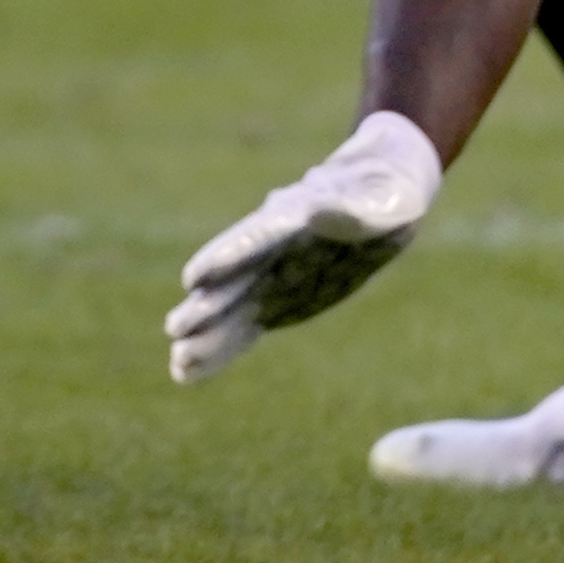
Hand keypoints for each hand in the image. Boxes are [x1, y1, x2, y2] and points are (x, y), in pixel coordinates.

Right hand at [164, 108, 440, 381]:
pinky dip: (221, 348)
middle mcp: (276, 248)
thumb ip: (354, 212)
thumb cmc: (388, 192)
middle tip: (175, 328)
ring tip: (178, 365)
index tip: (196, 276)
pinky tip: (190, 371)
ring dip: (208, 335)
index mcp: (299, 217)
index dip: (228, 256)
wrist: (382, 190)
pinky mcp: (280, 299)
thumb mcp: (387, 197)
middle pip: (236, 277)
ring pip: (234, 307)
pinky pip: (245, 326)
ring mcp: (274, 275)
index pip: (258, 237)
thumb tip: (315, 213)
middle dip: (208, 303)